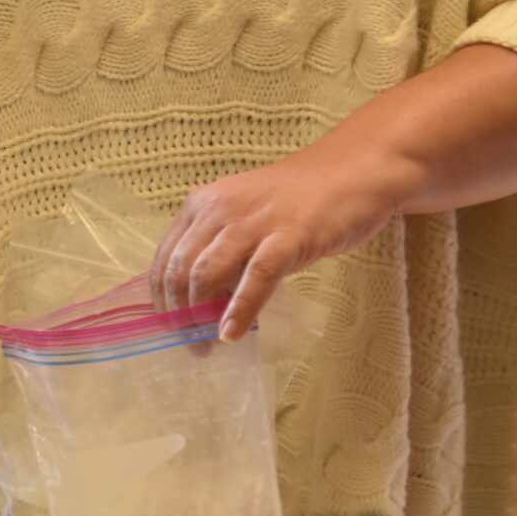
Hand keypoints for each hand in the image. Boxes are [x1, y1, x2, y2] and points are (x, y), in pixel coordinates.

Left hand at [152, 141, 408, 340]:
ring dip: (200, 317)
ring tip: (208, 345)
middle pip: (179, 270)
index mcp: (202, 204)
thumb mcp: (247, 220)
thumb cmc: (301, 201)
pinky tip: (232, 333)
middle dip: (178, 314)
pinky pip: (255, 277)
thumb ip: (223, 252)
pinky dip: (240, 309)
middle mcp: (218, 209)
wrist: (355, 170)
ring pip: (205, 274)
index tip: (169, 326)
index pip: (165, 257)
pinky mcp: (288, 235)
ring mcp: (253, 221)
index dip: (161, 298)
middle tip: (190, 345)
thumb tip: (204, 301)